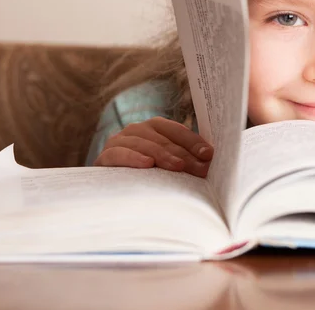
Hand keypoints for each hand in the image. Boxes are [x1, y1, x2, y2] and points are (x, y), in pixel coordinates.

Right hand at [94, 117, 213, 177]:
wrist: (108, 187)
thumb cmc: (143, 174)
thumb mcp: (164, 164)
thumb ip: (183, 159)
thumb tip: (209, 162)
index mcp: (154, 127)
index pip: (177, 131)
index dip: (194, 142)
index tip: (209, 155)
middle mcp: (137, 129)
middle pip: (164, 140)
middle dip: (184, 154)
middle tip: (200, 168)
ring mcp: (119, 140)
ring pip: (144, 144)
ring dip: (163, 155)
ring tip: (179, 166)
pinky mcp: (104, 155)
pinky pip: (119, 153)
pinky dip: (134, 158)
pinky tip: (147, 164)